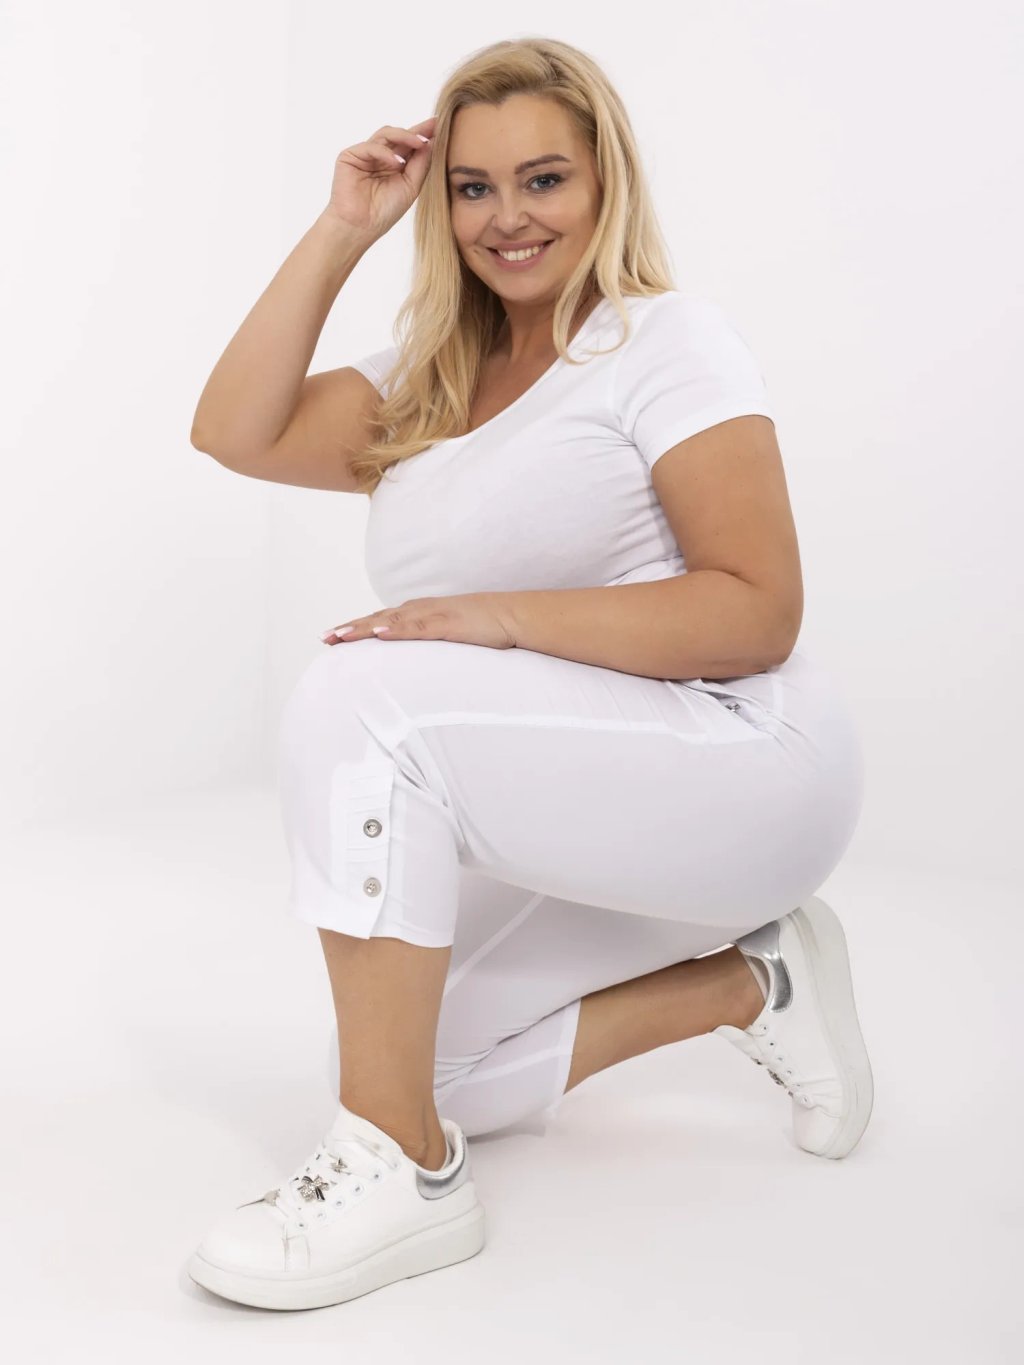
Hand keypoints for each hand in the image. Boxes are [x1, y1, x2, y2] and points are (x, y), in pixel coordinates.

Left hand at [320, 593, 517, 650]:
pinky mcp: (448, 623)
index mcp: (422, 614)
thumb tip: (419, 665)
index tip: (333, 637)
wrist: (515, 616)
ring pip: (391, 621)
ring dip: (364, 628)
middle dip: (351, 629)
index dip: (357, 628)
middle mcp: (423, 610)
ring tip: (340, 636)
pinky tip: (379, 633)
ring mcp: (434, 615)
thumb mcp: (453, 637)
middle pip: (379, 619)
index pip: (383, 621)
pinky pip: (418, 627)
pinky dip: (397, 629)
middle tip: (325, 639)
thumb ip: (434, 644)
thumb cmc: (487, 628)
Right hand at [324, 115, 436, 239]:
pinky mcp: (350, 156)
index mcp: (394, 164)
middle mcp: (380, 156)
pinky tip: (398, 163)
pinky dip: (386, 153)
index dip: (423, 134)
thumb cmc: (384, 212)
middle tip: (432, 128)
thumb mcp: (411, 187)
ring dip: (405, 136)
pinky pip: (372, 146)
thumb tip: (431, 142)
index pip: (409, 144)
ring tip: (420, 143)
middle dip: (416, 131)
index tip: (439, 125)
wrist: (361, 227)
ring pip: (386, 134)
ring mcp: (365, 155)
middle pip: (398, 135)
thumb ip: (420, 165)